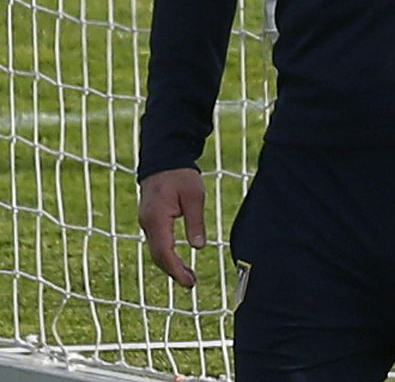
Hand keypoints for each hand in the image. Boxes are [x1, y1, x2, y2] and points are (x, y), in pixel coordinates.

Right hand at [138, 167, 206, 287]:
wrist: (164, 160)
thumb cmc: (181, 176)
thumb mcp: (195, 196)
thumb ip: (195, 222)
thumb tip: (198, 247)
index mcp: (156, 218)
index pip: (164, 251)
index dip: (175, 269)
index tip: (188, 281)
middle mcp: (147, 223)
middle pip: (158, 255)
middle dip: (173, 271)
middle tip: (191, 284)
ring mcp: (146, 222)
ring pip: (156, 250)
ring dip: (170, 265)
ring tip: (188, 277)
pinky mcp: (150, 221)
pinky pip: (157, 242)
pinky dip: (167, 255)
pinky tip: (179, 262)